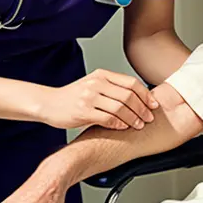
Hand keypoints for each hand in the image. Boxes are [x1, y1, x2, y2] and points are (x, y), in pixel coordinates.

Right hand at [39, 69, 158, 129]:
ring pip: (120, 108)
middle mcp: (96, 83)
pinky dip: (119, 124)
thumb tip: (138, 99)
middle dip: (142, 109)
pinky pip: (107, 118)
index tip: (154, 105)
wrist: (48, 103)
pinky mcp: (83, 111)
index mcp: (102, 74)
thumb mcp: (93, 85)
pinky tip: (123, 128)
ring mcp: (89, 96)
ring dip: (133, 118)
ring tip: (138, 125)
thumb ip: (112, 88)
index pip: (131, 83)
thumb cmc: (73, 97)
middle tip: (149, 118)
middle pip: (128, 95)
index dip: (145, 95)